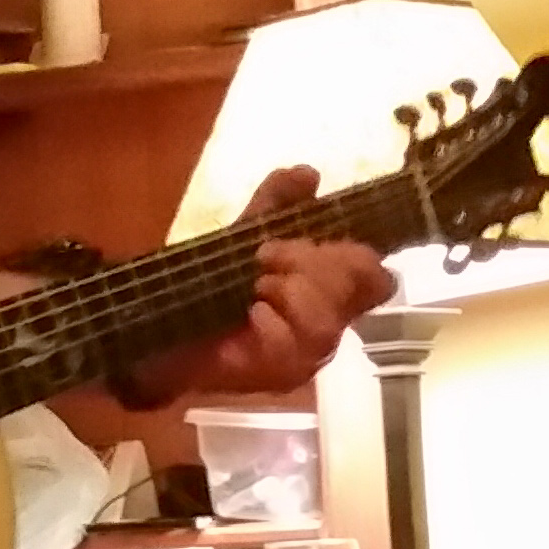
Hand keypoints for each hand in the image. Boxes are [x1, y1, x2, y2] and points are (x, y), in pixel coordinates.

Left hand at [124, 167, 394, 404]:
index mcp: (332, 290)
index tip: (322, 242)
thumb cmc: (218, 281)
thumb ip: (277, 199)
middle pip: (355, 293)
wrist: (170, 330)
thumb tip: (308, 172)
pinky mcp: (282, 376)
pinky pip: (290, 346)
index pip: (379, 279)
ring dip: (290, 291)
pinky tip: (252, 312)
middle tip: (267, 255)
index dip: (360, 258)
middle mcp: (331, 323)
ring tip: (256, 284)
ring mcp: (310, 355)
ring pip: (326, 322)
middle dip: (313, 262)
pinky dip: (271, 322)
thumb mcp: (248, 229)